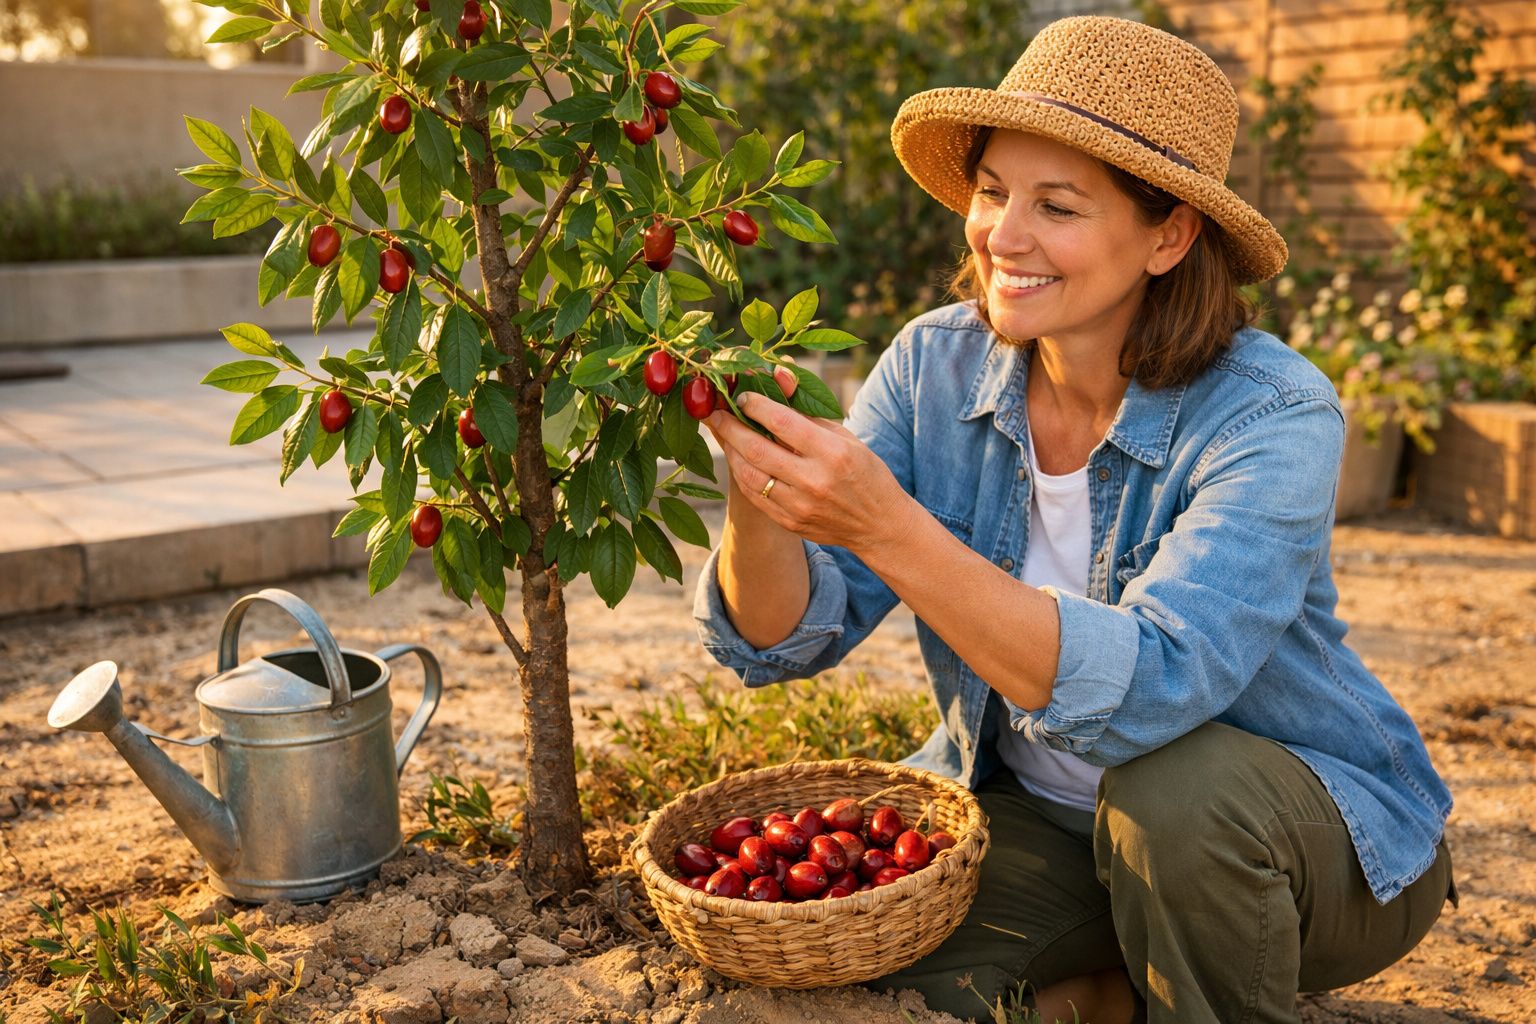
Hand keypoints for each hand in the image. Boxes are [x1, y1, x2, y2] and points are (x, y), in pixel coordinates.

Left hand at [703, 390, 911, 554]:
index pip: (783, 423)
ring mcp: (800, 505)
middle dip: (730, 427)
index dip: (756, 406)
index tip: (742, 396)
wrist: (878, 525)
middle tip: (715, 412)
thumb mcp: (845, 437)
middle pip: (757, 449)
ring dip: (730, 451)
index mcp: (833, 453)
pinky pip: (754, 496)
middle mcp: (814, 480)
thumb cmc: (864, 472)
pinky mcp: (790, 522)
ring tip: (722, 433)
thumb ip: (808, 411)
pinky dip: (741, 474)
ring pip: (749, 474)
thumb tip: (779, 374)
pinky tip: (736, 459)